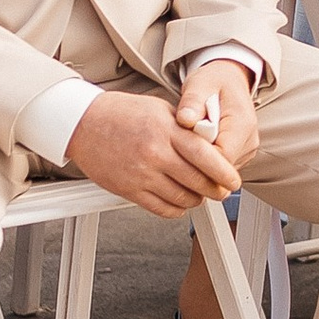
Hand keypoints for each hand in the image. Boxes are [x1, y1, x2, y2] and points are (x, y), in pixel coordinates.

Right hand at [66, 90, 242, 218]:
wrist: (84, 124)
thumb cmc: (123, 113)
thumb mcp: (161, 110)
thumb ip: (187, 127)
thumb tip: (213, 142)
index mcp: (166, 131)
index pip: (204, 155)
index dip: (224, 171)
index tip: (233, 179)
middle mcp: (155, 154)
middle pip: (197, 180)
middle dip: (216, 189)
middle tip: (223, 189)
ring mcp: (141, 174)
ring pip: (182, 197)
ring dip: (197, 199)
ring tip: (201, 194)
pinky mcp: (129, 190)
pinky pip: (161, 208)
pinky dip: (176, 209)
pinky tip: (180, 201)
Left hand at [174, 57, 260, 168]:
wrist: (228, 80)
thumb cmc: (214, 82)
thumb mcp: (199, 84)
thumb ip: (192, 101)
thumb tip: (186, 119)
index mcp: (242, 123)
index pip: (221, 157)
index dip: (198, 159)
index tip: (179, 147)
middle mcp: (249, 140)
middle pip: (221, 168)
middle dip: (197, 161)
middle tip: (181, 141)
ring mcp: (247, 149)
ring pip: (220, 171)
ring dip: (201, 162)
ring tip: (190, 140)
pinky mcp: (241, 154)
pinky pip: (220, 168)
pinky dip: (205, 161)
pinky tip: (197, 145)